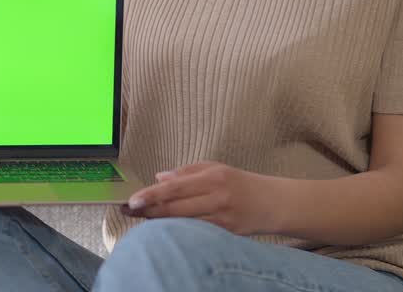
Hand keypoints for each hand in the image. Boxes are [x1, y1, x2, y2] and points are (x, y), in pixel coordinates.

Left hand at [120, 162, 280, 235]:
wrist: (273, 203)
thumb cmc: (241, 183)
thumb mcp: (216, 168)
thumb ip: (187, 172)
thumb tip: (159, 177)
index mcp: (214, 177)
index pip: (175, 187)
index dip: (151, 195)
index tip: (133, 200)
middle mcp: (217, 197)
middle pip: (176, 208)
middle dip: (149, 211)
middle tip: (129, 211)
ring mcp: (222, 218)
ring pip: (183, 223)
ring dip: (160, 223)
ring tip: (142, 219)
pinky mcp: (225, 234)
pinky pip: (196, 233)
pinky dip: (178, 231)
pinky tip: (165, 230)